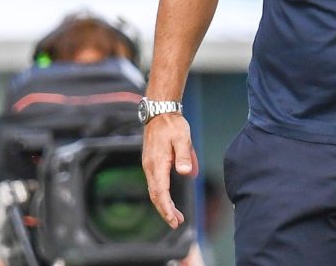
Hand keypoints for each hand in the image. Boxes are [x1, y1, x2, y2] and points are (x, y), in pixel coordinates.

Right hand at [142, 113, 198, 228]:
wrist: (159, 112)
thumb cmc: (173, 125)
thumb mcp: (183, 138)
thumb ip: (185, 155)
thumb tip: (186, 173)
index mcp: (157, 163)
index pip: (161, 192)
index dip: (167, 208)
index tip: (174, 220)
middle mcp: (150, 167)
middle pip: (155, 195)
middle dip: (165, 211)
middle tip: (177, 223)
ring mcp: (149, 165)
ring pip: (154, 190)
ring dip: (164, 204)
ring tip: (176, 216)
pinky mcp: (151, 163)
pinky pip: (155, 183)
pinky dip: (162, 195)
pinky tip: (170, 199)